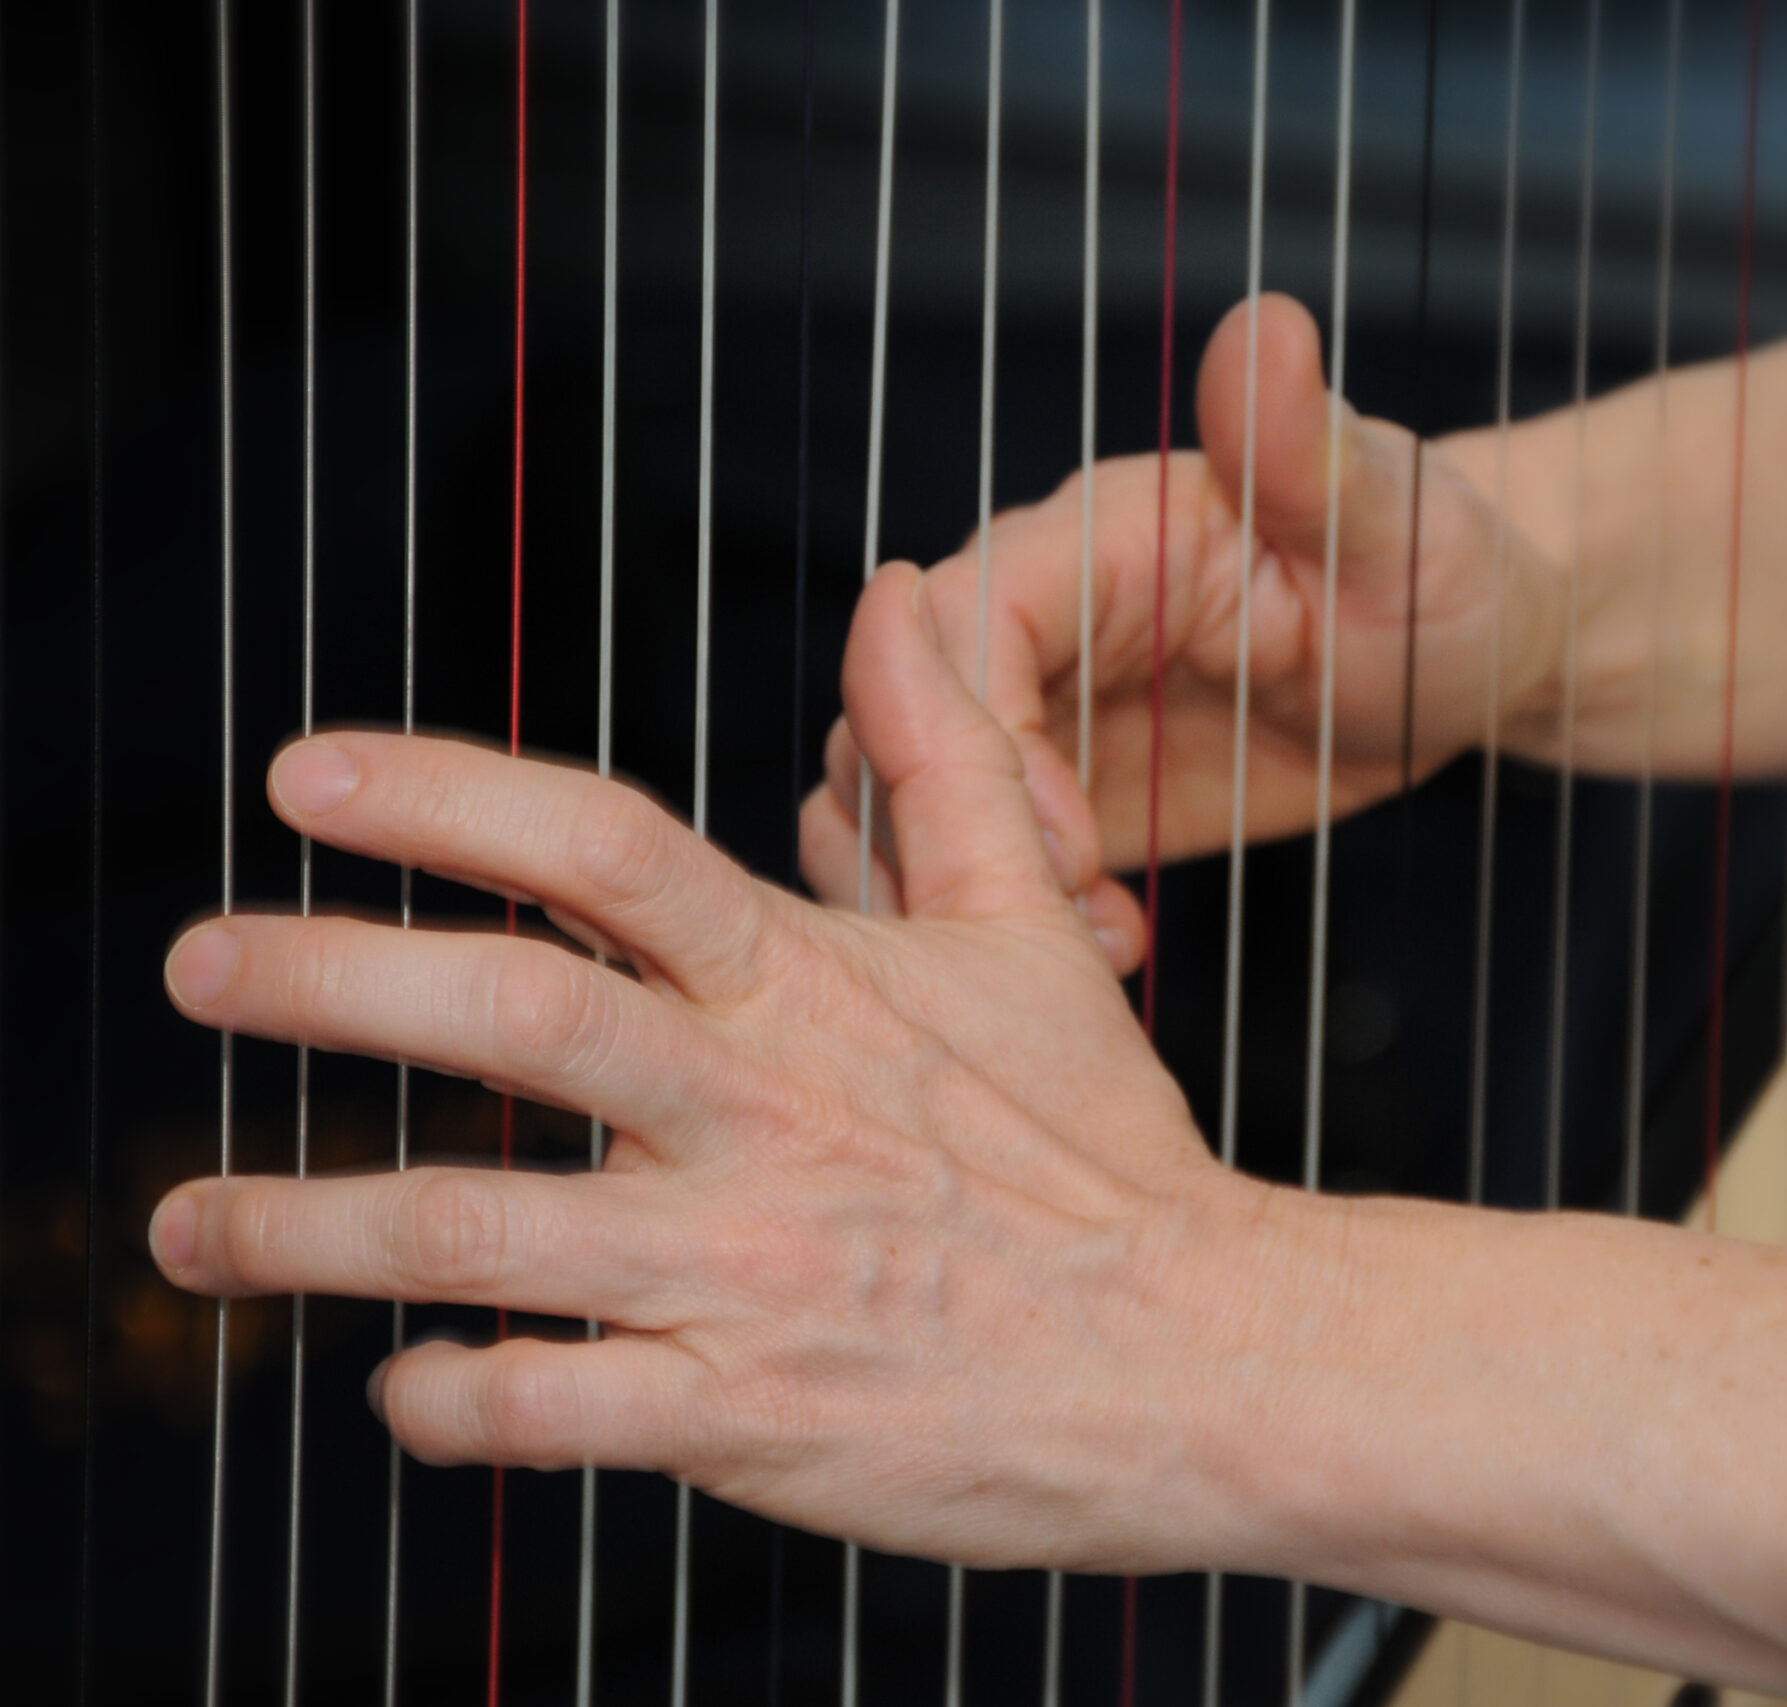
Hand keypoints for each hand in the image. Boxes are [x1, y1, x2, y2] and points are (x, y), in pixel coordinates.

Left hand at [146, 563, 1287, 1572]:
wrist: (1202, 1357)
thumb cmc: (1102, 1150)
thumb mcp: (1032, 932)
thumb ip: (942, 759)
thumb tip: (902, 595)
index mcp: (816, 989)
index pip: (608, 850)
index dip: (445, 795)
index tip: (302, 775)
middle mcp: (764, 1113)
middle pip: (512, 1014)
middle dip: (323, 980)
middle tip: (195, 962)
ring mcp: (750, 1266)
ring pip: (482, 1230)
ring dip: (305, 1226)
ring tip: (186, 1226)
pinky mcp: (748, 1413)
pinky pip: (549, 1407)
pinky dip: (447, 1396)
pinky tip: (395, 1384)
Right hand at [799, 293, 1568, 885]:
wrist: (1468, 650)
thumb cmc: (1441, 564)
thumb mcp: (1393, 520)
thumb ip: (1309, 446)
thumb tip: (1265, 330)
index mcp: (1103, 533)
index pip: (975, 618)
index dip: (990, 736)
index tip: (1070, 841)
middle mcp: (1052, 613)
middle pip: (905, 716)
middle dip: (953, 831)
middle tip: (1068, 924)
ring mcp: (1050, 706)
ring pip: (910, 788)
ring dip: (966, 879)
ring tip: (1093, 942)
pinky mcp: (1070, 787)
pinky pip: (978, 847)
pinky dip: (1008, 909)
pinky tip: (1116, 946)